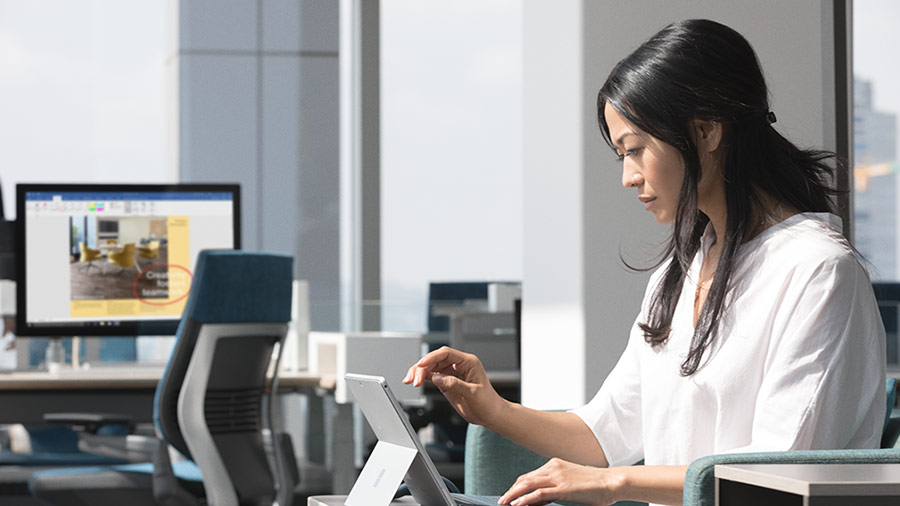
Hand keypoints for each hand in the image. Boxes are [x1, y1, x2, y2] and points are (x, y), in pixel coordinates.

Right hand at [402, 346, 504, 426]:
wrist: (490, 414)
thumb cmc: (487, 402)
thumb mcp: (472, 393)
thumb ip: (454, 384)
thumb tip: (436, 378)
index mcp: (468, 362)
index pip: (446, 353)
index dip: (432, 357)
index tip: (421, 364)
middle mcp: (459, 365)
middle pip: (435, 359)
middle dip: (422, 367)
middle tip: (413, 379)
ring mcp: (452, 373)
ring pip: (431, 367)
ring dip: (419, 372)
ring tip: (410, 381)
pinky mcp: (447, 382)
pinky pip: (432, 376)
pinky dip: (422, 378)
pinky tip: (415, 381)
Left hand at [498, 458, 621, 505]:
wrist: (612, 481)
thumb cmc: (595, 484)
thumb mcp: (571, 482)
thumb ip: (555, 487)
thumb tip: (540, 498)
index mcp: (555, 464)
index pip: (530, 475)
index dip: (518, 486)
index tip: (511, 494)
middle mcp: (553, 468)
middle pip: (525, 479)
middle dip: (512, 490)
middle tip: (502, 500)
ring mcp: (557, 477)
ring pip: (528, 484)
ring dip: (513, 494)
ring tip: (504, 503)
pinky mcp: (562, 488)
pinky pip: (539, 494)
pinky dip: (525, 499)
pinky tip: (517, 505)